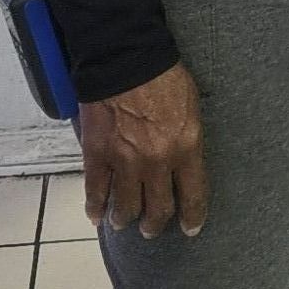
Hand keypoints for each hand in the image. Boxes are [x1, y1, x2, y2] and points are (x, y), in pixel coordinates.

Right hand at [79, 62, 208, 237]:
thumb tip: (185, 158)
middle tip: (152, 228)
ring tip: (124, 222)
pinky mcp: (97, 154)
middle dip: (155, 223)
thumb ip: (188, 139)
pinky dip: (94, 207)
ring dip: (126, 219)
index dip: (192, 217)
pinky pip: (95, 190)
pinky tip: (96, 216)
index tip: (190, 229)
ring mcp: (125, 161)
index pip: (193, 196)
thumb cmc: (164, 75)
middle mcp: (157, 163)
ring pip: (126, 206)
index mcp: (186, 149)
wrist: (125, 58)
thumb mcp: (192, 107)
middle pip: (158, 208)